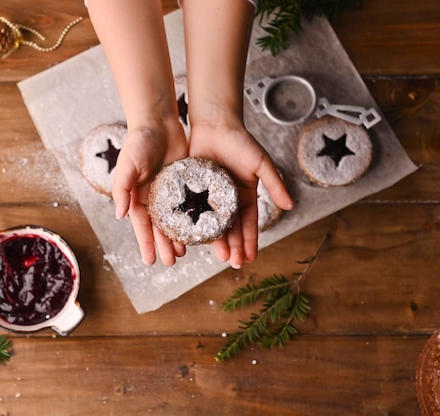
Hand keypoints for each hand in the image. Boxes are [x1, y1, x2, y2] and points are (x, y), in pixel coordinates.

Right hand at [112, 117, 188, 265]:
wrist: (158, 122)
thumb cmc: (139, 142)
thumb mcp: (128, 165)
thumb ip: (122, 189)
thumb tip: (119, 215)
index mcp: (137, 196)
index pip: (142, 226)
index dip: (146, 243)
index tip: (151, 261)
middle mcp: (152, 198)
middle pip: (158, 227)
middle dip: (163, 245)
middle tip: (171, 262)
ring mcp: (170, 192)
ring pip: (175, 220)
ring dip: (178, 236)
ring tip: (185, 253)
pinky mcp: (185, 183)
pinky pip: (189, 205)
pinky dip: (193, 218)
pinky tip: (200, 229)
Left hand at [188, 122, 293, 268]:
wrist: (215, 124)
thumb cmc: (240, 141)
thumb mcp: (261, 163)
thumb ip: (274, 184)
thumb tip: (290, 205)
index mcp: (244, 196)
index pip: (248, 224)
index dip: (250, 241)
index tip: (250, 259)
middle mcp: (227, 200)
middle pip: (230, 228)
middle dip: (233, 246)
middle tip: (233, 264)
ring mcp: (209, 197)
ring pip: (211, 224)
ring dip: (215, 241)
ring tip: (217, 256)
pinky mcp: (193, 190)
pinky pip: (192, 211)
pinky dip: (193, 225)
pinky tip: (192, 238)